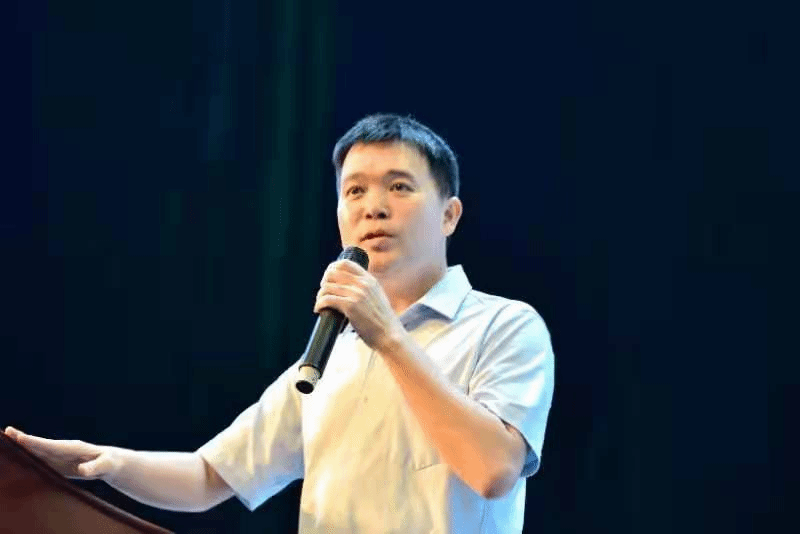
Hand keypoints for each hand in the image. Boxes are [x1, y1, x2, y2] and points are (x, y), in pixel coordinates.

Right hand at [4, 426, 118, 479]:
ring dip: (23, 447)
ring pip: (38, 451)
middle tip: (7, 432)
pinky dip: (28, 456)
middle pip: (40, 445)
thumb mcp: (105, 465)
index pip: (50, 445)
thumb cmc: (109, 463)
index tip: (20, 437)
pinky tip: (17, 456)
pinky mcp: (57, 464)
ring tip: (7, 441)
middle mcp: (63, 449)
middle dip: (24, 440)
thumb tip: (83, 470)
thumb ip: (95, 468)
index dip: (35, 442)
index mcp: (73, 448)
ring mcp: (59, 455)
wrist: (110, 463)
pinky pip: (41, 459)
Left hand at [314, 259, 403, 351]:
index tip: (327, 278)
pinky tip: (319, 310)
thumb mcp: (378, 297)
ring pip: (327, 287)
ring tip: (320, 304)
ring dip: (320, 296)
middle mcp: (363, 284)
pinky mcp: (350, 306)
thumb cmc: (382, 322)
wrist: (389, 336)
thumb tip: (349, 287)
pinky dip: (319, 304)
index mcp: (369, 280)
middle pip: (332, 273)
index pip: (345, 263)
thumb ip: (366, 289)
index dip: (332, 268)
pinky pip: (327, 299)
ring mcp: (356, 294)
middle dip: (324, 282)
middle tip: (324, 293)